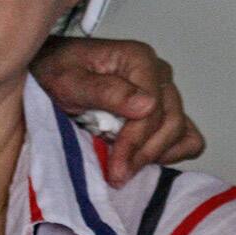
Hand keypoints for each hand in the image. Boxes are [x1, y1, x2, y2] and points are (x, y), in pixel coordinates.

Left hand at [32, 36, 204, 186]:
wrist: (49, 71)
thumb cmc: (54, 72)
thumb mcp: (68, 81)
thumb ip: (105, 91)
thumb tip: (148, 106)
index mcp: (139, 59)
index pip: (151, 110)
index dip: (134, 142)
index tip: (116, 167)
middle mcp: (158, 73)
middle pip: (170, 122)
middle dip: (143, 153)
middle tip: (117, 175)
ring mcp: (164, 92)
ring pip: (181, 132)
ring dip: (155, 155)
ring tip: (124, 169)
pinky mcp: (163, 110)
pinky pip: (186, 136)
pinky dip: (169, 152)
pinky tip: (140, 160)